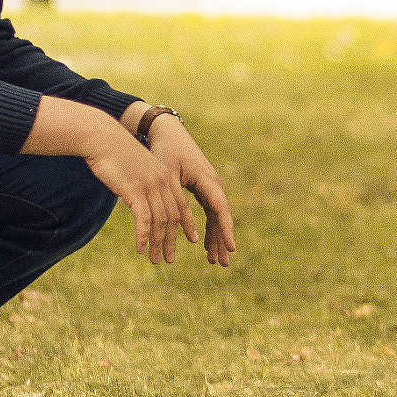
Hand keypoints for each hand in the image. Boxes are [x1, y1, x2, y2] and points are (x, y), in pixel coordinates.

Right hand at [80, 127, 197, 265]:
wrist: (101, 138)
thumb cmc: (114, 153)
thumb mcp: (135, 170)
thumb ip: (142, 185)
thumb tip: (142, 199)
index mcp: (166, 176)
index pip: (181, 205)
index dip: (187, 224)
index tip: (192, 239)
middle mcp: (163, 181)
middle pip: (173, 217)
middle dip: (172, 241)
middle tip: (170, 259)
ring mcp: (150, 185)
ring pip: (160, 221)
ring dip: (157, 243)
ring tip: (154, 260)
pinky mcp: (135, 190)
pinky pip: (144, 218)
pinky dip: (143, 236)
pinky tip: (140, 248)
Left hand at [142, 116, 236, 266]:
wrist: (168, 132)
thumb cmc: (166, 151)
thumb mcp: (168, 175)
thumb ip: (176, 200)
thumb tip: (181, 227)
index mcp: (207, 180)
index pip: (221, 209)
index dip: (226, 230)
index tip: (230, 248)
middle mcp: (212, 185)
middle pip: (221, 218)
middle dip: (222, 241)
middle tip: (223, 264)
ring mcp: (209, 187)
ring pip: (216, 218)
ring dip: (216, 239)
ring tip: (215, 262)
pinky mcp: (202, 189)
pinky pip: (209, 213)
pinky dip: (208, 229)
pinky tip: (204, 246)